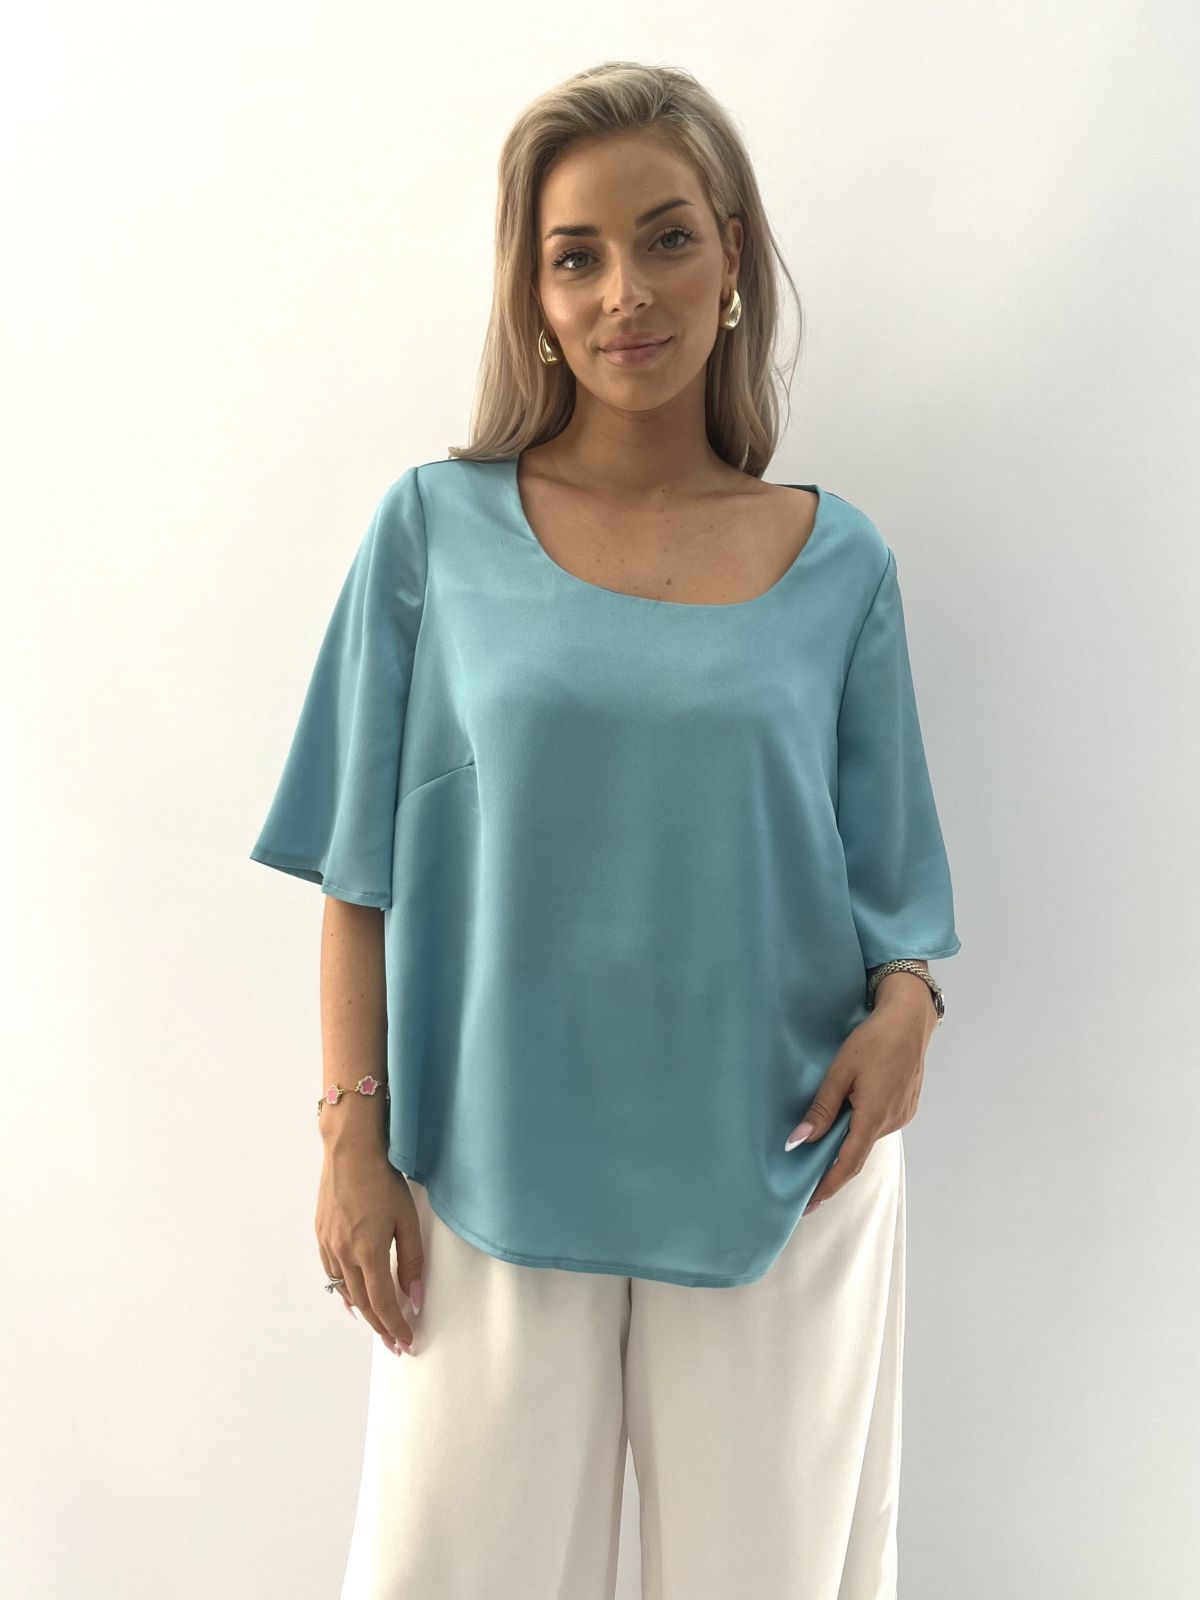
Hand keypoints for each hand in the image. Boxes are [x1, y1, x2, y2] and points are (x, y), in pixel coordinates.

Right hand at [316, 1148, 424, 1355]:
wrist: (350, 1149)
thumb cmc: (383, 1179)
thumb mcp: (407, 1219)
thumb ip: (412, 1260)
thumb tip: (414, 1296)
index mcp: (367, 1252)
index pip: (383, 1303)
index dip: (395, 1325)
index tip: (407, 1341)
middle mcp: (343, 1253)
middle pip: (363, 1302)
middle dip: (381, 1326)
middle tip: (396, 1343)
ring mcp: (328, 1244)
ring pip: (345, 1290)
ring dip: (363, 1311)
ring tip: (378, 1325)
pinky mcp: (321, 1233)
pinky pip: (332, 1273)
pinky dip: (344, 1290)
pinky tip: (351, 1297)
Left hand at [786, 999, 931, 1211]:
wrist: (909, 1019)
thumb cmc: (873, 1040)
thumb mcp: (840, 1071)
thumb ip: (821, 1108)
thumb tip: (798, 1141)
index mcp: (874, 1117)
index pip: (848, 1165)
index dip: (827, 1186)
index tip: (808, 1205)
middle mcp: (892, 1121)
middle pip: (857, 1154)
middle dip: (832, 1170)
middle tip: (806, 1183)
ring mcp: (902, 1115)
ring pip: (868, 1138)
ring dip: (846, 1146)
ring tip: (819, 1152)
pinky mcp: (906, 1107)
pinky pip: (878, 1126)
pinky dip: (860, 1131)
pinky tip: (846, 1123)